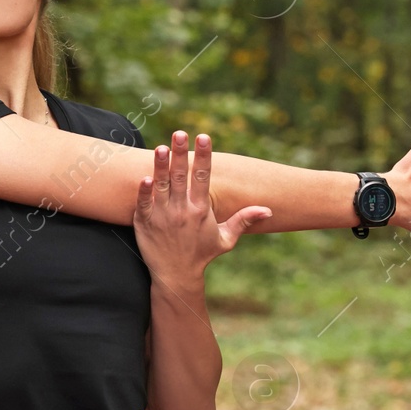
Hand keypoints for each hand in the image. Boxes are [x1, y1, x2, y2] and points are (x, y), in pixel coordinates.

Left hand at [133, 131, 273, 283]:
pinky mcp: (144, 222)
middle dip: (181, 154)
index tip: (204, 136)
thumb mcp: (225, 239)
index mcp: (200, 210)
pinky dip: (143, 191)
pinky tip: (144, 177)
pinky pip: (143, 203)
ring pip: (161, 186)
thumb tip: (267, 210)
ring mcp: (161, 216)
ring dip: (161, 167)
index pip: (202, 177)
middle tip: (180, 133)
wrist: (176, 276)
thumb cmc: (201, 255)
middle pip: (181, 177)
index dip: (204, 156)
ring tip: (161, 148)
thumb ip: (243, 221)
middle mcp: (181, 211)